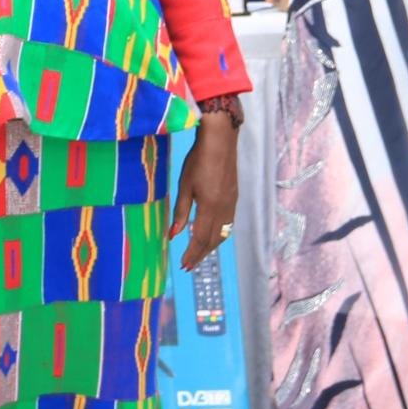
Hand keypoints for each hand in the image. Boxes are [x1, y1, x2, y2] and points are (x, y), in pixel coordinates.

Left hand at [171, 115, 239, 272]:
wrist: (220, 143)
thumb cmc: (198, 162)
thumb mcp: (184, 187)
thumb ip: (181, 212)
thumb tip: (173, 235)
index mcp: (210, 208)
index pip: (200, 239)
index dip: (192, 254)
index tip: (184, 265)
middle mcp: (224, 210)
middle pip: (213, 240)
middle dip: (201, 254)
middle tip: (190, 265)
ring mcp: (231, 204)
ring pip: (223, 233)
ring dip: (211, 246)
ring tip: (199, 253)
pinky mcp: (234, 197)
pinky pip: (228, 224)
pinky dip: (219, 234)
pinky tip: (212, 234)